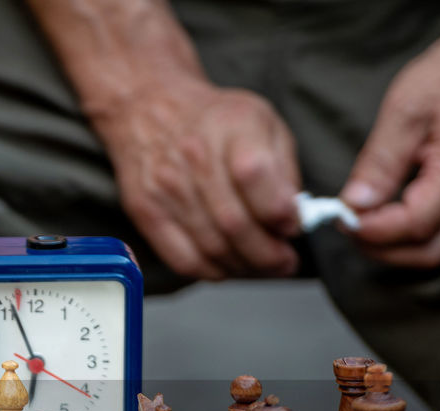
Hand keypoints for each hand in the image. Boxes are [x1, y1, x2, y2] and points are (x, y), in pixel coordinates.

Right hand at [92, 78, 301, 279]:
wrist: (150, 110)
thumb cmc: (214, 120)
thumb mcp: (263, 122)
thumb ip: (283, 169)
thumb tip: (292, 218)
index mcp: (232, 128)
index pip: (256, 177)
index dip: (281, 213)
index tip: (293, 226)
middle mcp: (194, 158)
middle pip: (235, 223)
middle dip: (269, 254)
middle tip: (284, 262)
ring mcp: (165, 189)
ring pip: (212, 249)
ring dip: (244, 267)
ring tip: (262, 267)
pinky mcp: (146, 212)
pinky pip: (183, 259)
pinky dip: (212, 272)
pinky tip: (229, 267)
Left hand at [342, 37, 439, 267]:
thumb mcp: (405, 110)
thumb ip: (380, 162)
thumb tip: (355, 203)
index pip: (414, 225)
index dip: (372, 232)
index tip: (343, 219)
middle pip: (426, 252)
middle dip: (380, 248)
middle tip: (349, 225)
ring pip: (435, 251)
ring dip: (394, 248)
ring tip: (363, 222)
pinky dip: (410, 239)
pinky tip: (386, 219)